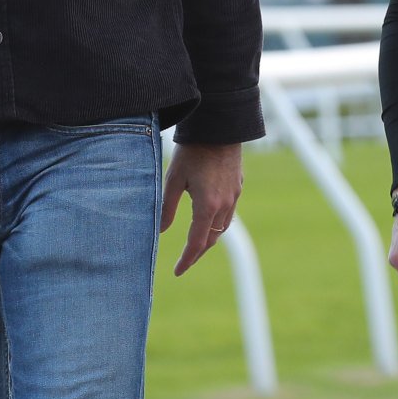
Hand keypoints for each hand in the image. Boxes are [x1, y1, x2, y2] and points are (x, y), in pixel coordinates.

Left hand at [161, 141, 243, 276]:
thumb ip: (166, 207)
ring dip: (208, 240)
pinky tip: (207, 221)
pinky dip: (216, 225)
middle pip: (211, 240)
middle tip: (184, 264)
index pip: (196, 243)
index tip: (177, 272)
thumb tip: (160, 231)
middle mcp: (224, 205)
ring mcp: (234, 196)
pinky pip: (228, 214)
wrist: (220, 126)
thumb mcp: (173, 179)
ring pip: (221, 228)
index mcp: (207, 206)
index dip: (186, 259)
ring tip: (195, 246)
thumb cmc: (192, 151)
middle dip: (197, 254)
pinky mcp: (237, 187)